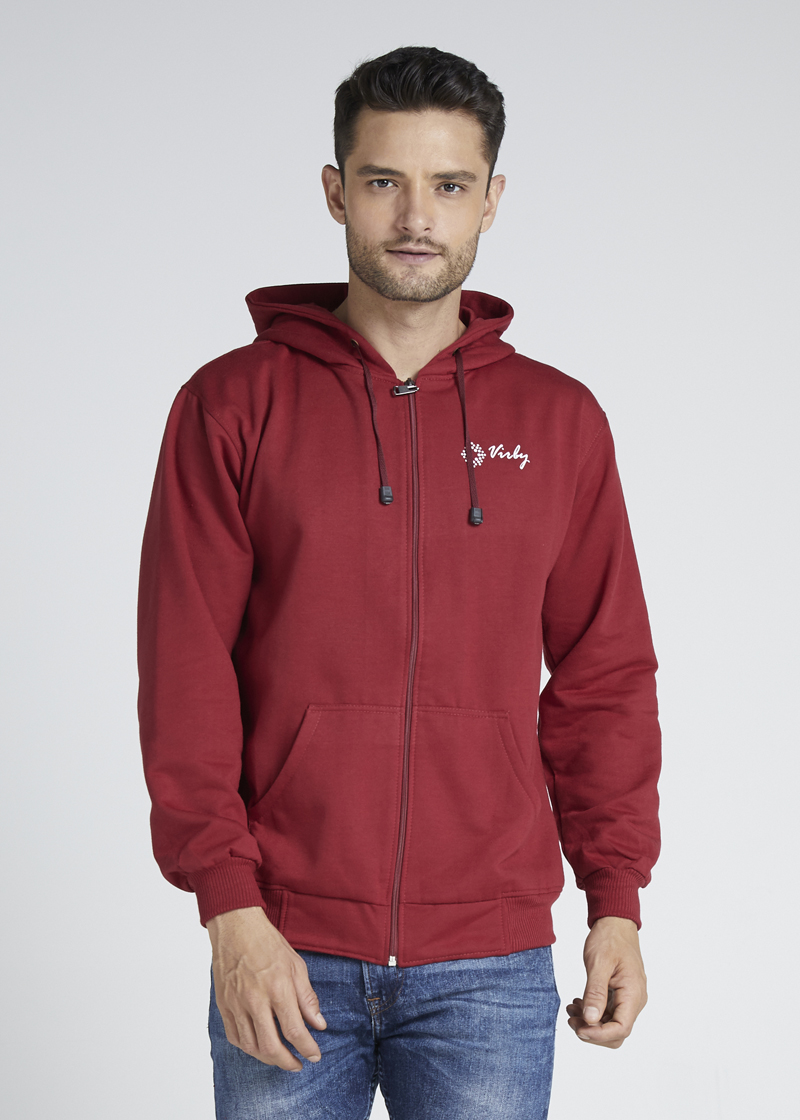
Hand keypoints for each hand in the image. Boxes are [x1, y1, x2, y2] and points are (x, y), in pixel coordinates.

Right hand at [207, 906, 326, 1069]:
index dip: (307, 1048)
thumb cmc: (268, 943)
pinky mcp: (223, 1005)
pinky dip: (248, 1048)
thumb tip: (319, 1024)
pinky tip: (258, 1046)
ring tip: (280, 1057)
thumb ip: (308, 998)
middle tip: (297, 1064)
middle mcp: (255, 1000)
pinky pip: (235, 1037)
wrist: (236, 928)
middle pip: (270, 1046)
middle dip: (287, 1062)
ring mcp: (236, 1004)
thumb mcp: (296, 966)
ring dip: (267, 1058)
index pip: (294, 1030)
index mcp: (278, 988)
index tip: (315, 1056)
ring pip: (251, 1046)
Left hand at [566, 915, 646, 1047]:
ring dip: (590, 1022)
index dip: (599, 1035)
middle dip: (593, 1031)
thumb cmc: (610, 938)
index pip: (621, 1029)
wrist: (615, 923)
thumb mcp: (599, 963)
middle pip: (616, 1033)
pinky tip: (578, 1003)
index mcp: (633, 993)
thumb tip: (591, 1020)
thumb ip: (595, 992)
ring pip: (610, 1024)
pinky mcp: (620, 994)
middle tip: (572, 1020)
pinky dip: (592, 1012)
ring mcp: (628, 998)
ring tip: (571, 1009)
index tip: (579, 1029)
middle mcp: (634, 1000)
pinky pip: (608, 1012)